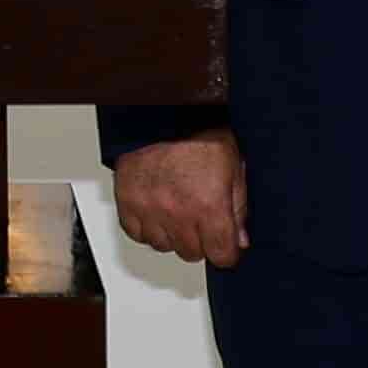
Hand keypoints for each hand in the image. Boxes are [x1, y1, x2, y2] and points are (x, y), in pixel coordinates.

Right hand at [114, 129, 248, 269]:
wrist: (161, 111)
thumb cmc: (199, 133)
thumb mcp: (234, 166)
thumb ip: (238, 208)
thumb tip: (240, 240)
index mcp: (209, 206)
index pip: (221, 256)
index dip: (226, 250)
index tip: (224, 242)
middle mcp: (177, 213)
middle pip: (192, 254)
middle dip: (200, 240)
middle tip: (201, 217)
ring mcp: (149, 209)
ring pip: (164, 246)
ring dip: (172, 234)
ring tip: (177, 209)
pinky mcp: (127, 202)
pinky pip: (137, 234)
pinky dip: (147, 226)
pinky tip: (157, 209)